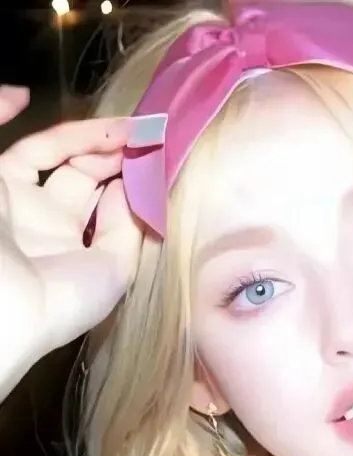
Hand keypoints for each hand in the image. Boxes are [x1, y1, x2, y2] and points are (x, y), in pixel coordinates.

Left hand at [0, 86, 140, 399]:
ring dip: (127, 171)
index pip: (44, 152)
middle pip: (82, 173)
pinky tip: (141, 180)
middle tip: (136, 131)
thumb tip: (21, 92)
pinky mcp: (109, 273)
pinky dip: (136, 206)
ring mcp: (77, 248)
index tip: (108, 117)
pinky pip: (126, 234)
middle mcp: (42, 220)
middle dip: (106, 148)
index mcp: (6, 194)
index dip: (73, 132)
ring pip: (109, 200)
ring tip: (147, 147)